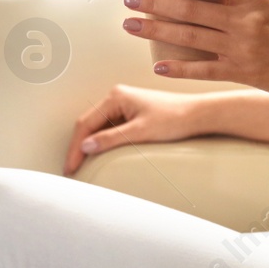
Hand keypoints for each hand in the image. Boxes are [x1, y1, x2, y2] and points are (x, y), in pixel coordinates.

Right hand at [63, 83, 204, 176]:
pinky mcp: (131, 114)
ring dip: (89, 145)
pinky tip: (99, 155)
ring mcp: (124, 105)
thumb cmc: (174, 118)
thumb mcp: (140, 132)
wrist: (197, 115)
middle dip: (79, 147)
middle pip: (89, 125)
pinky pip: (109, 129)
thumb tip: (86, 146)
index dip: (76, 148)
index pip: (86, 124)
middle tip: (72, 170)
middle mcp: (117, 97)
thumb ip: (111, 139)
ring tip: (81, 165)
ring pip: (98, 127)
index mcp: (116, 97)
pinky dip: (101, 142)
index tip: (71, 167)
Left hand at [122, 0, 268, 98]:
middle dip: (154, 2)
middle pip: (189, 7)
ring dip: (155, 31)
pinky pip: (202, 70)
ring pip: (188, 37)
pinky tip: (158, 65)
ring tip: (131, 25)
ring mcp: (242, 48)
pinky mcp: (243, 73)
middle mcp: (246, 20)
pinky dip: (178, 68)